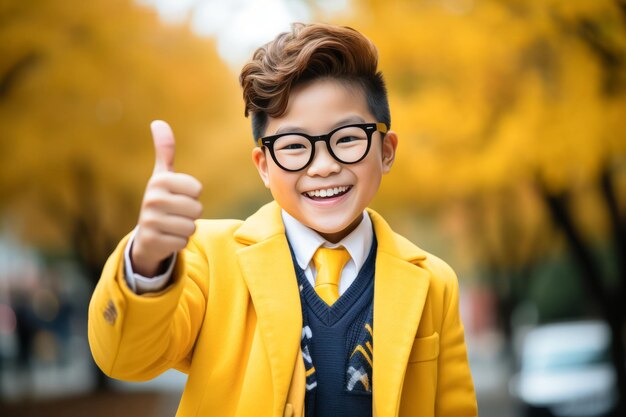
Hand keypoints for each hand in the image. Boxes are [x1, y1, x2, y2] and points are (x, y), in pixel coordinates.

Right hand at [131, 120, 202, 276]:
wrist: (145, 236)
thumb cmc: (160, 201)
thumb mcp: (162, 176)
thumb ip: (164, 150)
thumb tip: (158, 122)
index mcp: (158, 181)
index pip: (197, 189)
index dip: (193, 196)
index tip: (178, 197)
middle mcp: (151, 199)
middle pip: (197, 209)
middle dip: (191, 214)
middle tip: (175, 214)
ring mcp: (150, 221)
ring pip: (192, 226)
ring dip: (186, 228)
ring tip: (172, 225)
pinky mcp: (153, 241)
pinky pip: (184, 242)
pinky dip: (180, 242)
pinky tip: (168, 238)